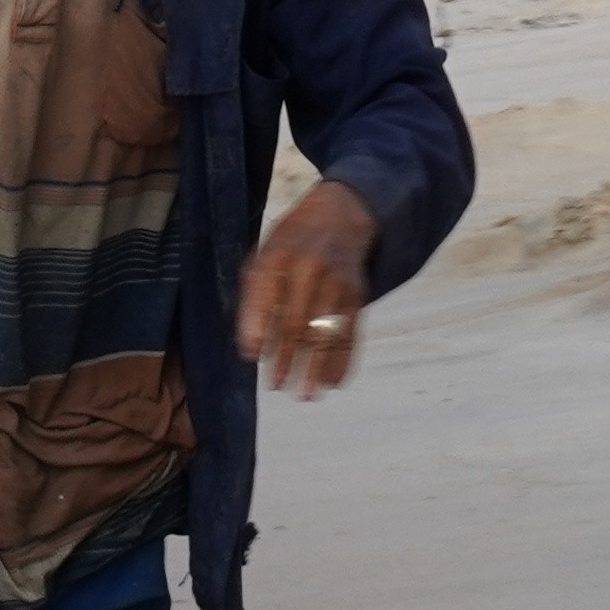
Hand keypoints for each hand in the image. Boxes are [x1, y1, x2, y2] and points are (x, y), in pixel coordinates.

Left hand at [238, 180, 379, 397]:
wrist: (340, 215)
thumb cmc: (290, 244)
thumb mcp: (263, 256)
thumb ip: (254, 296)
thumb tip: (252, 348)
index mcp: (277, 256)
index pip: (264, 297)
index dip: (256, 329)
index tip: (251, 356)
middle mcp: (310, 268)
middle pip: (296, 322)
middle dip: (285, 359)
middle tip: (275, 386)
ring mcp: (338, 282)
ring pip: (325, 333)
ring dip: (314, 368)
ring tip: (303, 394)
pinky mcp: (357, 295)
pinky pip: (350, 333)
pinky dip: (342, 360)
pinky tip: (332, 382)